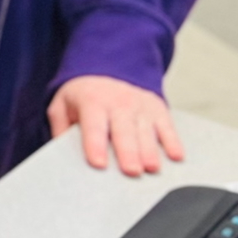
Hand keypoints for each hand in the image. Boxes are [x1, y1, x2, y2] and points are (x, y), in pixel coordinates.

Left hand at [48, 76, 184, 176]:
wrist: (110, 66)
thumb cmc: (85, 96)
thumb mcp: (62, 105)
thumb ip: (60, 128)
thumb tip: (61, 153)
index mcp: (92, 102)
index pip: (93, 126)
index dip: (95, 144)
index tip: (98, 163)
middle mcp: (118, 102)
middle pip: (124, 131)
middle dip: (128, 151)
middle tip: (131, 171)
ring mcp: (140, 105)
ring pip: (146, 131)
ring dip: (150, 151)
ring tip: (152, 169)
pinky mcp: (158, 109)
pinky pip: (167, 126)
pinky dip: (173, 141)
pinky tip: (176, 156)